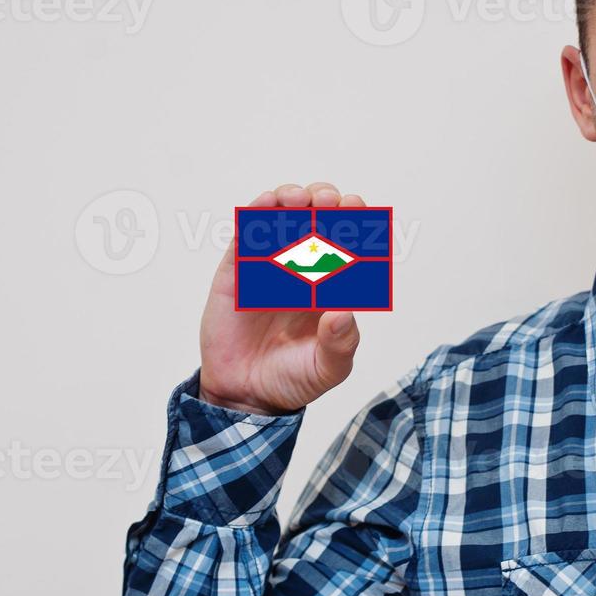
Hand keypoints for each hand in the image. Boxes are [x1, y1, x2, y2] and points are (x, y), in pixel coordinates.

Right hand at [197, 182, 364, 415]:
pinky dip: (256, 214)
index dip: (355, 222)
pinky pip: (245, 235)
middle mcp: (303, 269)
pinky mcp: (237, 271)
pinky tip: (266, 203)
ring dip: (292, 199)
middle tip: (329, 202)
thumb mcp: (328, 369)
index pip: (349, 243)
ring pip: (282, 218)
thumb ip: (341, 344)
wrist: (246, 396)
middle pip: (318, 219)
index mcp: (332, 286)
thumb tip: (343, 312)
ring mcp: (269, 266)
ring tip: (299, 199)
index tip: (357, 210)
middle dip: (326, 201)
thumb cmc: (293, 378)